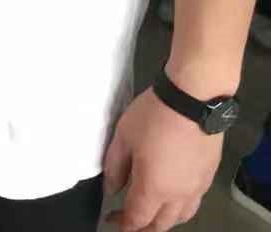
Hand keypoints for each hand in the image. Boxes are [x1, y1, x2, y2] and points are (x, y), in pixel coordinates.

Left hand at [103, 86, 222, 230]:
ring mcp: (197, 187)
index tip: (112, 220)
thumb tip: (112, 189)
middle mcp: (179, 195)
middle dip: (143, 227)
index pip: (138, 219)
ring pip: (180, 216)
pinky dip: (179, 208)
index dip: (123, 224)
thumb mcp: (122, 138)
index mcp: (154, 188)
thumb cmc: (153, 117)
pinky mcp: (208, 176)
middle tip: (127, 221)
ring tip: (150, 213)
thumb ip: (115, 167)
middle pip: (161, 224)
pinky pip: (193, 203)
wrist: (193, 100)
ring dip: (163, 220)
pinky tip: (172, 197)